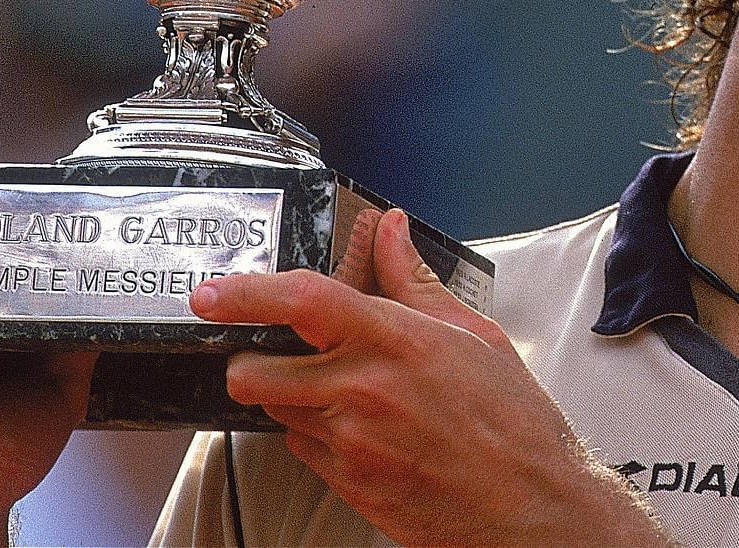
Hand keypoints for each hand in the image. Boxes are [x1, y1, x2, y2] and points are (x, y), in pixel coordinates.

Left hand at [196, 209, 666, 546]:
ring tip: (335, 390)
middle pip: (254, 372)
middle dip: (248, 360)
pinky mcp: (346, 483)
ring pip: (274, 411)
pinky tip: (357, 428)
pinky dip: (314, 434)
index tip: (213, 293)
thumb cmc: (511, 420)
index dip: (246, 294)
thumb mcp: (473, 334)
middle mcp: (363, 390)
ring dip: (287, 398)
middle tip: (269, 351)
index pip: (303, 302)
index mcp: (396, 341)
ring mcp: (349, 442)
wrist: (526, 505)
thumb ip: (415, 281)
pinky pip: (301, 449)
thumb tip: (390, 233)